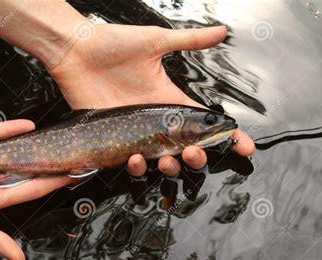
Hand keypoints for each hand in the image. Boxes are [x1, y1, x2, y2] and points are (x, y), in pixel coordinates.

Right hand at [0, 120, 73, 259]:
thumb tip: (18, 259)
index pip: (30, 189)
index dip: (54, 182)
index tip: (78, 173)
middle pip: (25, 168)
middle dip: (49, 161)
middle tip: (75, 150)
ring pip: (9, 150)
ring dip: (32, 144)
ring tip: (57, 136)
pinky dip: (5, 130)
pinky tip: (26, 126)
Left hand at [45, 23, 254, 176]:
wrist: (76, 50)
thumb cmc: (112, 44)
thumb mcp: (156, 41)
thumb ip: (190, 41)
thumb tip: (222, 31)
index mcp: (169, 100)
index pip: (204, 122)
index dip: (226, 136)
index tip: (245, 147)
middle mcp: (155, 121)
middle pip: (186, 148)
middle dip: (198, 156)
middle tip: (195, 153)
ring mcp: (134, 132)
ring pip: (160, 160)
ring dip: (170, 166)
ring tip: (170, 160)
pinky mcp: (113, 138)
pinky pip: (129, 160)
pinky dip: (136, 164)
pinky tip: (137, 157)